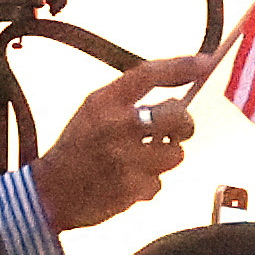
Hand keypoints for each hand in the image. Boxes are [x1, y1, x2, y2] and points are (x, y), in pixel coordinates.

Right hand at [29, 60, 209, 234]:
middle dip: (183, 125)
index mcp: (103, 102)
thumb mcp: (92, 112)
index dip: (180, 66)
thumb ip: (127, 102)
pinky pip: (160, 183)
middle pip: (178, 115)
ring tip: (140, 161)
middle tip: (174, 131)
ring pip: (176, 153)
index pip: (147, 74)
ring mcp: (126, 158)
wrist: (49, 193)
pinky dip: (148, 184)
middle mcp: (116, 125)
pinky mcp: (133, 188)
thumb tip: (178, 98)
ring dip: (164, 158)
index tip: (205, 62)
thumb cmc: (78, 149)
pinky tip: (127, 181)